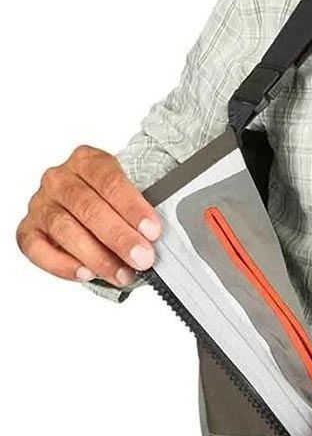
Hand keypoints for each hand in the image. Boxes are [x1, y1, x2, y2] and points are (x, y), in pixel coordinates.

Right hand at [17, 145, 161, 286]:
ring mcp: (41, 204)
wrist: (92, 213)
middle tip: (142, 258)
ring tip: (123, 274)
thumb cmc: (114, 206)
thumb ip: (141, 214)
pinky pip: (37, 249)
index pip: (109, 180)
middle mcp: (60, 179)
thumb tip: (157, 237)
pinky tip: (87, 274)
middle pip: (88, 207)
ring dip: (97, 256)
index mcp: (87, 161)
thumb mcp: (131, 199)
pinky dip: (62, 264)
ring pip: (65, 229)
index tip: (152, 231)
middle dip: (119, 237)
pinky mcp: (29, 230)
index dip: (132, 207)